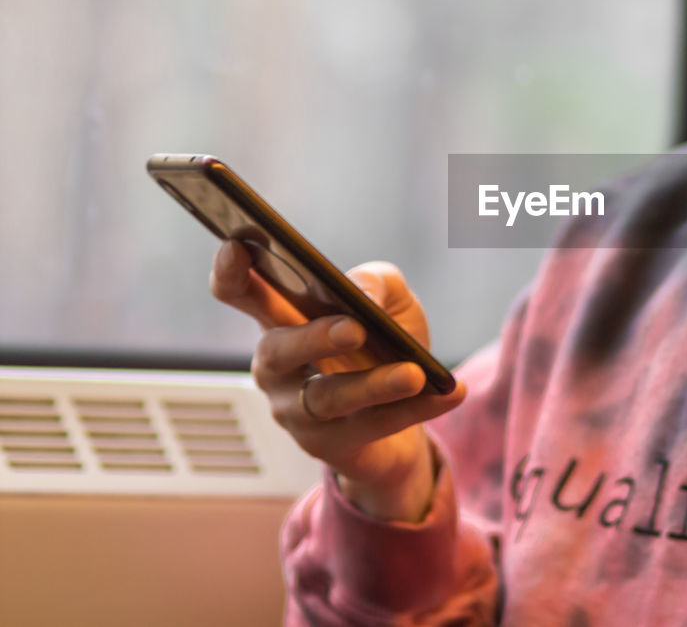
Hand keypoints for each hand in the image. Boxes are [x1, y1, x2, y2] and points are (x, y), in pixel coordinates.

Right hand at [209, 240, 465, 520]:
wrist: (409, 406)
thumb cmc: (384, 341)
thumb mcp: (390, 300)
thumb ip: (375, 281)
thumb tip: (361, 293)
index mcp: (281, 320)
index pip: (241, 293)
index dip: (231, 272)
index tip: (237, 246)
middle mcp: (277, 367)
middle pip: (276, 351)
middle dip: (313, 338)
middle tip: (354, 328)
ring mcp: (297, 411)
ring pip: (326, 399)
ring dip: (372, 384)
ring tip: (413, 374)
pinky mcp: (331, 446)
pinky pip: (374, 427)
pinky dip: (416, 409)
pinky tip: (450, 394)